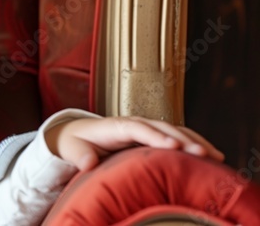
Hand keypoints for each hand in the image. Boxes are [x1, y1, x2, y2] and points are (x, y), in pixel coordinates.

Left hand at [45, 116, 223, 171]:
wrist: (79, 134)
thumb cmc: (77, 143)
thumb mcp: (73, 149)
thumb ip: (80, 156)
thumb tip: (88, 164)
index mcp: (115, 126)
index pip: (137, 128)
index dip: (155, 136)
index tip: (173, 146)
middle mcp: (134, 123)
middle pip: (161, 128)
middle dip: (182, 139)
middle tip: (202, 153)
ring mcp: (146, 128)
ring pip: (174, 131)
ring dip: (194, 141)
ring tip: (214, 155)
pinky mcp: (154, 137)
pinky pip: (178, 138)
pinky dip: (195, 143)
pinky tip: (213, 155)